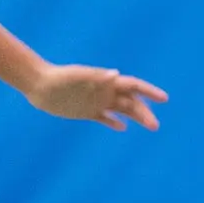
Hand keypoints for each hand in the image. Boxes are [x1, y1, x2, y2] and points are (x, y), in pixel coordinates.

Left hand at [23, 63, 165, 131]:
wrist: (39, 85)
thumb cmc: (58, 79)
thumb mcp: (77, 76)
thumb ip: (96, 76)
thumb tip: (116, 74)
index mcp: (106, 81)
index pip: (133, 85)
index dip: (149, 91)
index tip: (163, 99)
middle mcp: (104, 91)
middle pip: (131, 101)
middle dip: (144, 112)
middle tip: (155, 126)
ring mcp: (96, 101)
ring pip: (122, 110)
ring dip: (136, 117)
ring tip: (151, 126)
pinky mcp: (86, 112)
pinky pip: (105, 118)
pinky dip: (114, 122)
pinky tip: (122, 128)